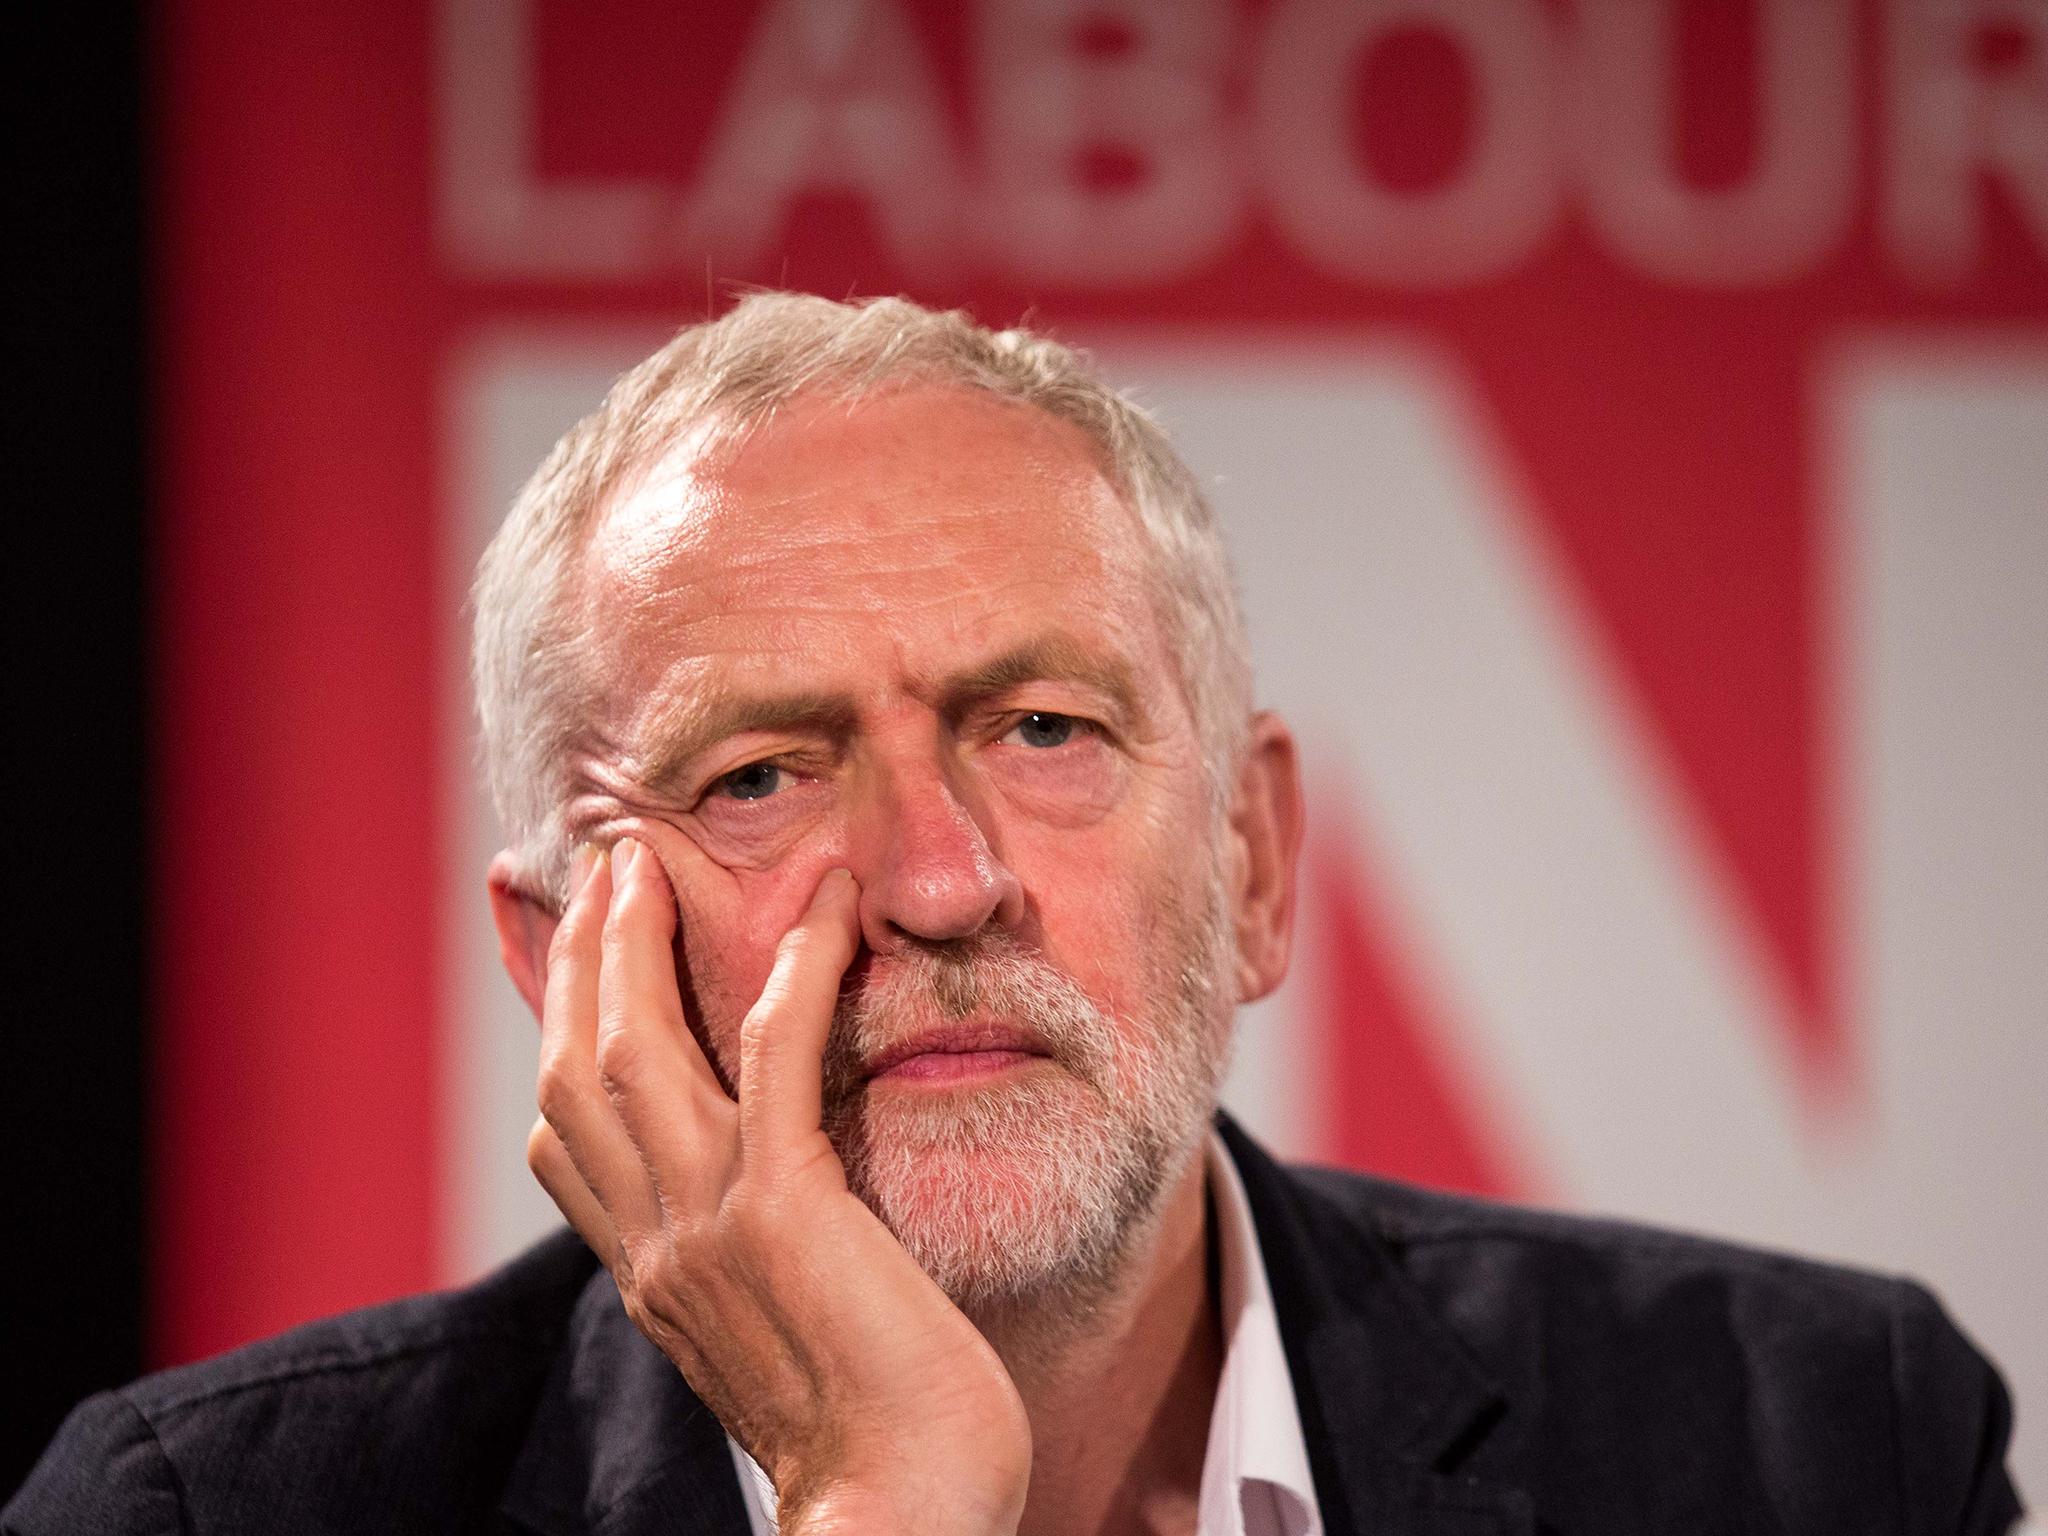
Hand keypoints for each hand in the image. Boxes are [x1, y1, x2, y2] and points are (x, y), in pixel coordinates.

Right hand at [526, 837, 1031, 1534]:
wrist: (901, 1516)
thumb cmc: (873, 1436)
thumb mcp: (778, 1336)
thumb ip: (748, 1262)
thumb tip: (763, 1209)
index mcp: (652, 1275)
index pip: (566, 1136)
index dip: (557, 1031)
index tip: (575, 951)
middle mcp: (657, 1246)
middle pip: (574, 1072)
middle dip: (579, 960)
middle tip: (603, 869)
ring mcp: (711, 1227)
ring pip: (633, 1053)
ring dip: (635, 943)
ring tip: (649, 861)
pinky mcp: (788, 1214)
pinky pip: (772, 1062)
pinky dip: (792, 972)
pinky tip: (822, 908)